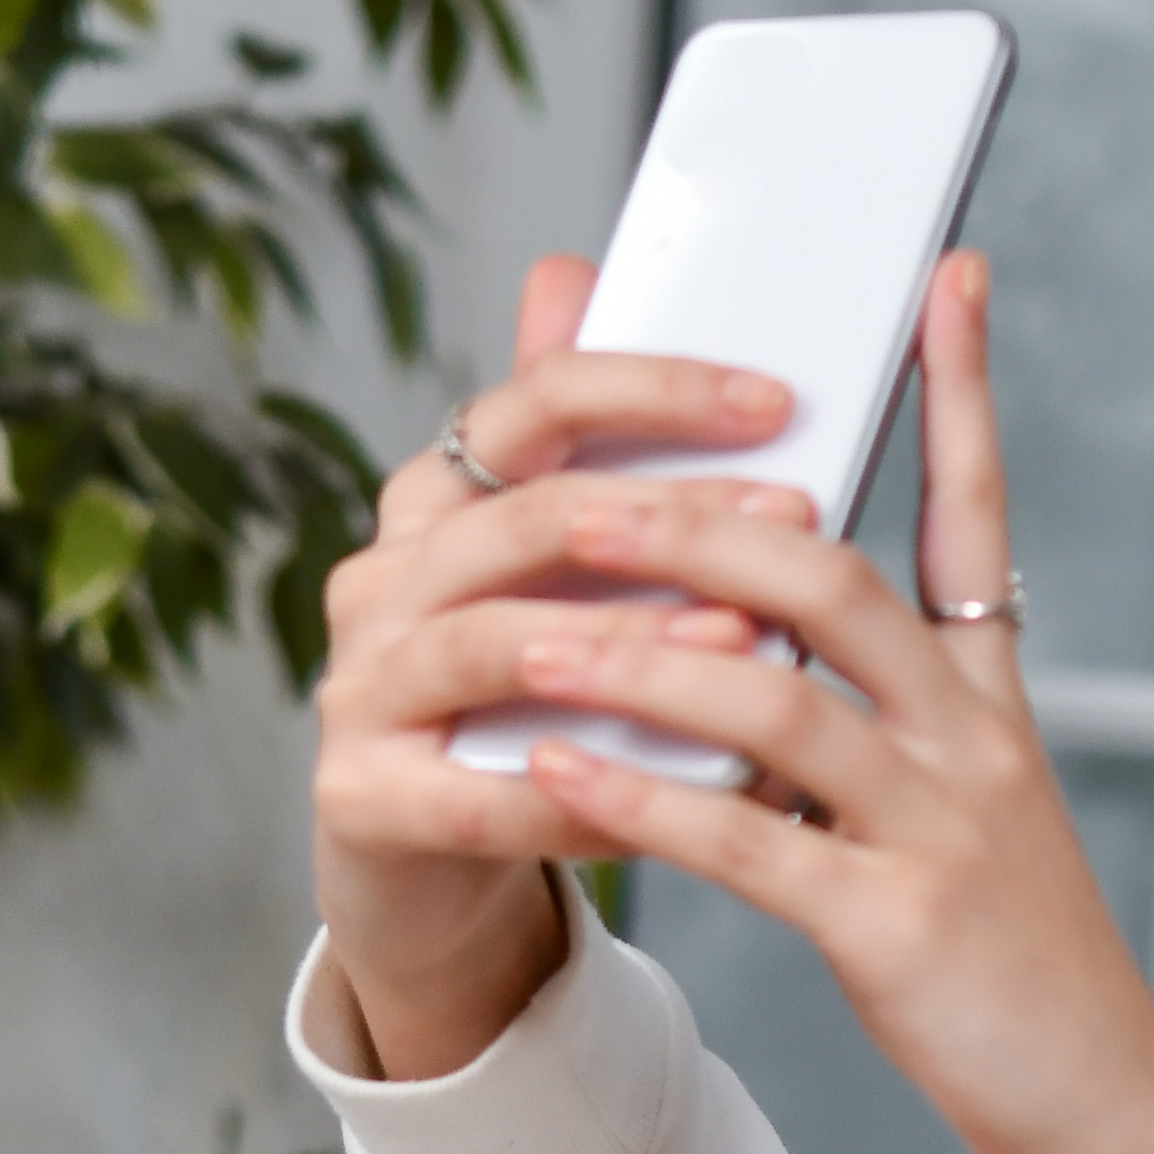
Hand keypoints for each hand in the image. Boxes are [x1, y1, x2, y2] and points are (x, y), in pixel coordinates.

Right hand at [304, 251, 829, 1075]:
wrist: (425, 875)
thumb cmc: (523, 710)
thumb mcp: (563, 582)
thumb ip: (586, 457)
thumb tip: (581, 277)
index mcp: (434, 502)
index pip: (535, 403)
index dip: (655, 390)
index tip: (777, 400)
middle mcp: (382, 579)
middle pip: (526, 518)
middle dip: (670, 515)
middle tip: (795, 519)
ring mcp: (359, 688)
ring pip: (497, 645)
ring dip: (630, 641)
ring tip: (744, 640)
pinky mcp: (359, 798)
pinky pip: (483, 793)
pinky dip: (590, 794)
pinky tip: (687, 795)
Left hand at [483, 257, 1153, 1153]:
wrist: (1112, 1109)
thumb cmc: (1014, 964)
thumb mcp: (962, 815)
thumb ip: (881, 721)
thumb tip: (771, 645)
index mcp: (987, 699)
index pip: (971, 513)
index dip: (958, 392)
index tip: (939, 275)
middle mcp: (970, 738)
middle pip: (830, 579)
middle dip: (696, 523)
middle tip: (578, 484)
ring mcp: (938, 827)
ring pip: (773, 700)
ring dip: (634, 654)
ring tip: (519, 628)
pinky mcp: (896, 925)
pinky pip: (748, 843)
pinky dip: (639, 800)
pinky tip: (546, 772)